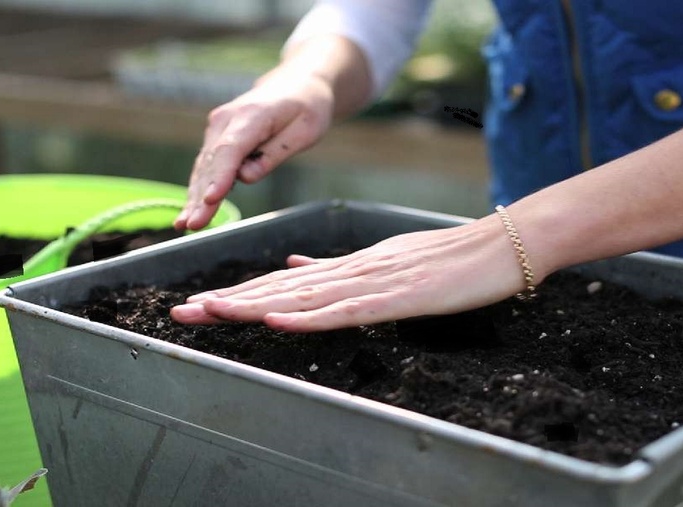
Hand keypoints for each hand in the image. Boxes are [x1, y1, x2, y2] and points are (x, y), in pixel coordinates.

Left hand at [169, 218, 531, 331]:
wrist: (499, 246)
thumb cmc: (450, 258)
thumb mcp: (388, 262)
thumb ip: (340, 269)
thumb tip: (293, 270)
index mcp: (350, 267)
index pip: (284, 284)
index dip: (240, 294)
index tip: (200, 304)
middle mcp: (353, 270)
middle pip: (281, 290)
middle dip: (230, 302)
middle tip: (183, 313)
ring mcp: (375, 282)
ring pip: (304, 298)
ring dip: (255, 307)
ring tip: (212, 312)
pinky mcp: (399, 297)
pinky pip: (348, 310)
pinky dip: (310, 316)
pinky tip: (279, 321)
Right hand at [175, 70, 334, 229]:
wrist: (296, 83)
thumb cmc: (306, 107)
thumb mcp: (306, 129)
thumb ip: (275, 153)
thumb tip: (246, 177)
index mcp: (252, 115)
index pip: (231, 149)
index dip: (220, 176)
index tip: (211, 199)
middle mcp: (226, 120)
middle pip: (212, 163)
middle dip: (201, 196)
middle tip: (192, 225)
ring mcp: (218, 127)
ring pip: (204, 167)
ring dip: (193, 197)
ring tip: (184, 224)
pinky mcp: (217, 137)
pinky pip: (207, 166)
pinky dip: (199, 188)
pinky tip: (190, 211)